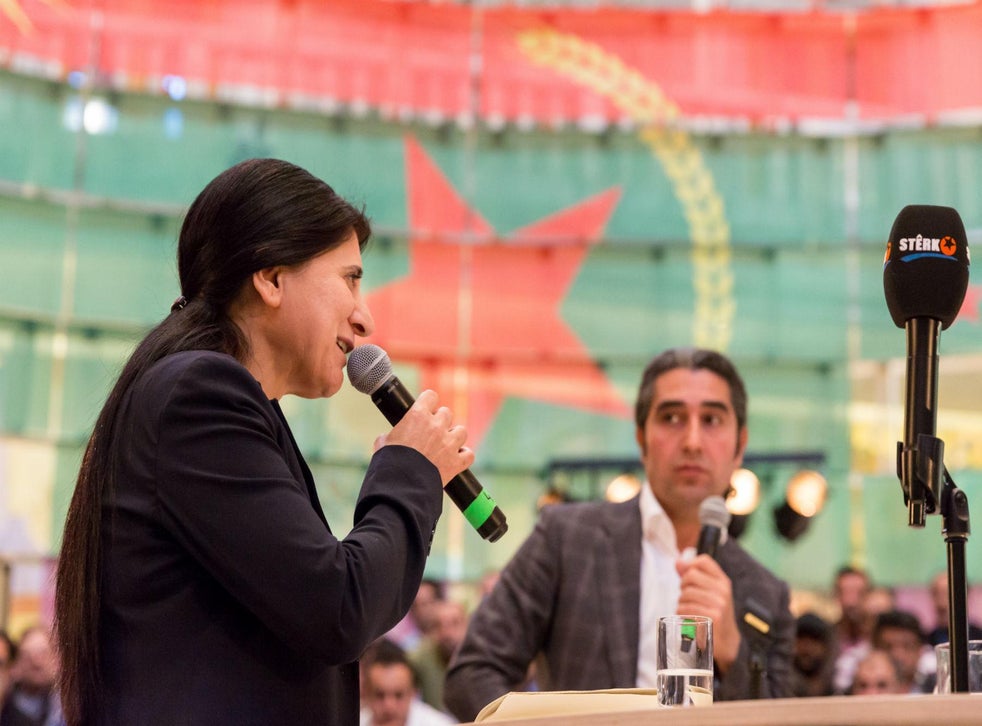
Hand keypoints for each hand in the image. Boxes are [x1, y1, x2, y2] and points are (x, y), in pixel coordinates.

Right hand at [374, 389, 473, 485]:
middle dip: (440, 421)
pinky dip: (464, 456)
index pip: (430, 396)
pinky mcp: (456, 462)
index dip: (428, 402)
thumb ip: (389, 436)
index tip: (425, 409)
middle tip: (431, 432)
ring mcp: (449, 443)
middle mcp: (436, 426)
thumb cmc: (389, 463)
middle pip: (446, 413)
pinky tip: (456, 459)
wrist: (401, 486)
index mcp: (417, 416)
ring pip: (461, 431)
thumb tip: (386, 439)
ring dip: (455, 436)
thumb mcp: (382, 444)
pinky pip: (469, 454)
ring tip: (446, 445)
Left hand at [675, 554, 740, 673]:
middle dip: (683, 587)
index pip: (703, 561)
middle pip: (690, 576)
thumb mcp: (708, 592)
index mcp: (723, 581)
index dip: (690, 566)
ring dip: (682, 603)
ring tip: (689, 610)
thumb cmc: (713, 613)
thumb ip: (692, 575)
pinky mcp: (712, 617)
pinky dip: (682, 614)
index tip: (687, 578)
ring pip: (685, 593)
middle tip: (688, 598)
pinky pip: (685, 609)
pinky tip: (689, 619)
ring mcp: (719, 604)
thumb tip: (678, 561)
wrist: (726, 641)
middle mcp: (723, 590)